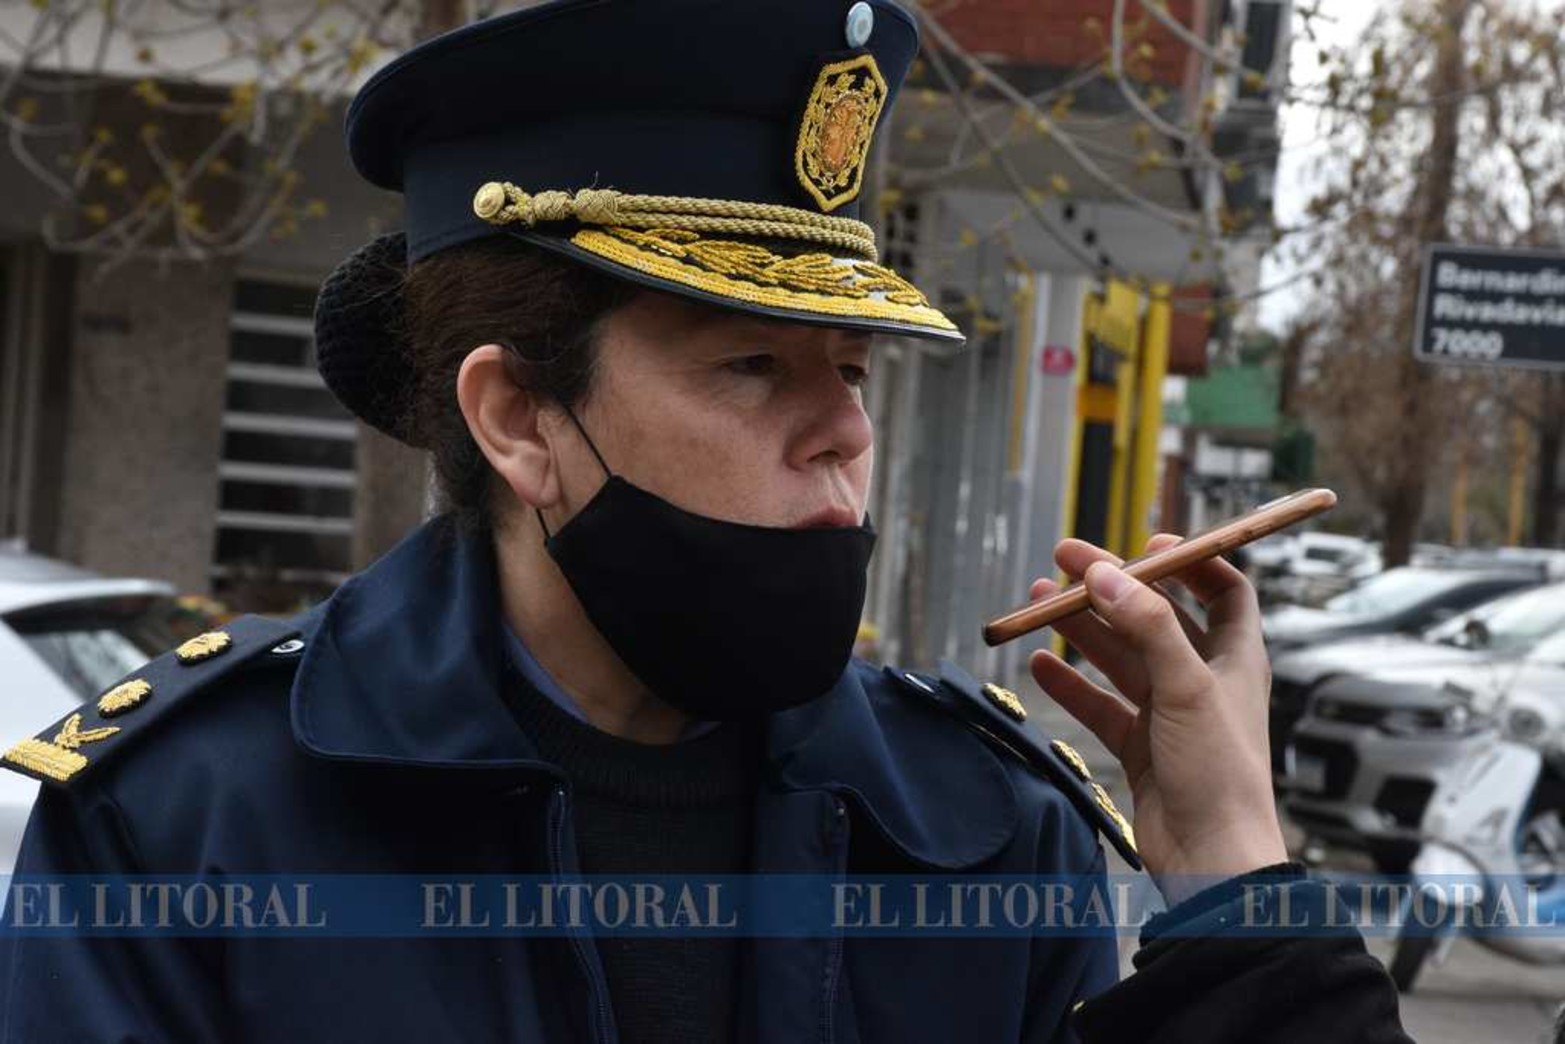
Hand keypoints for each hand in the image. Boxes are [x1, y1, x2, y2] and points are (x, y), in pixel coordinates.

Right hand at [1027, 534, 1286, 905]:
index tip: (1148, 543)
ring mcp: (1168, 713)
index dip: (1192, 561)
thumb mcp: (1187, 687)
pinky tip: (1039, 666)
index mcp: (1234, 658)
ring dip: (1081, 629)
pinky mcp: (1139, 746)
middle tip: (1064, 559)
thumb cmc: (1219, 773)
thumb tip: (1105, 574)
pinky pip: (1099, 704)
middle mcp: (1202, 679)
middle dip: (1111, 587)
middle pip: (1154, 616)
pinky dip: (1070, 684)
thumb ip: (1147, 626)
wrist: (1210, 859)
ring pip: (1119, 657)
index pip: (1224, 590)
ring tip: (1037, 603)